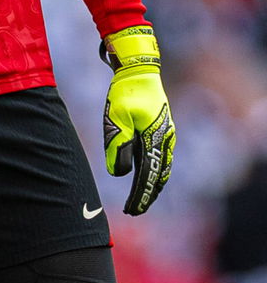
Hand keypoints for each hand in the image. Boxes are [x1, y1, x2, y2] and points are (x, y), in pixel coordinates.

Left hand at [102, 26, 174, 215]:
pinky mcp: (163, 130)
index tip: (132, 210)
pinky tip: (148, 176)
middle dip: (147, 195)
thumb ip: (118, 146)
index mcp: (154, 140)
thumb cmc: (125, 93)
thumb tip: (119, 174)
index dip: (140, 195)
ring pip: (162, 168)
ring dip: (152, 185)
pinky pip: (161, 157)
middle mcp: (165, 140)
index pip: (148, 176)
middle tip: (135, 210)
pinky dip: (155, 171)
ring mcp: (167, 135)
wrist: (139, 71)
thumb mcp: (116, 119)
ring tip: (142, 199)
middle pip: (158, 176)